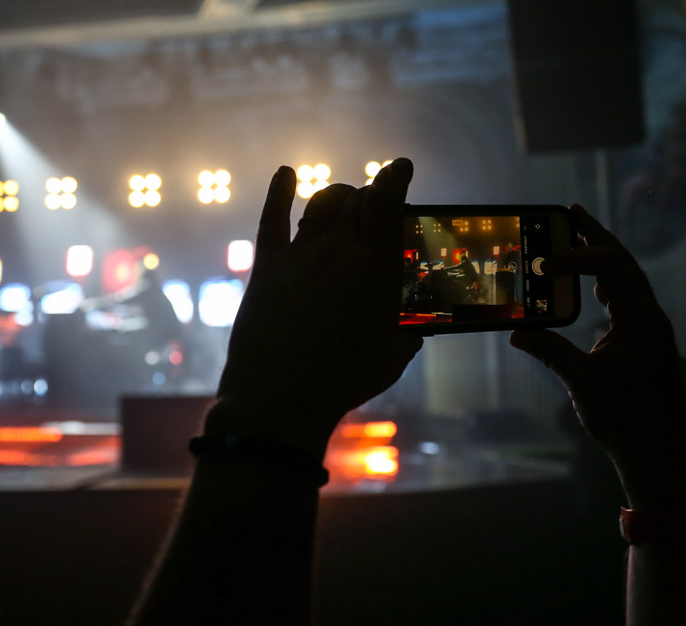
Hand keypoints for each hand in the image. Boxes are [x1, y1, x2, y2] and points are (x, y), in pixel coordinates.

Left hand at [209, 160, 422, 459]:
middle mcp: (335, 250)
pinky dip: (279, 192)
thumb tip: (419, 324)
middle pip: (356, 201)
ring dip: (338, 196)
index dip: (395, 177)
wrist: (279, 398)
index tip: (401, 168)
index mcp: (373, 266)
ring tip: (346, 200)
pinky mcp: (266, 268)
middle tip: (379, 207)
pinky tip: (285, 175)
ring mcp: (298, 256)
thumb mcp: (395, 353)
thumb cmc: (344, 379)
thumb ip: (411, 328)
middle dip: (371, 196)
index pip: (386, 201)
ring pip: (320, 204)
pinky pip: (272, 219)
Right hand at [509, 205, 685, 472]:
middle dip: (597, 237)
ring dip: (602, 258)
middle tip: (570, 213)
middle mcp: (651, 318)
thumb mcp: (581, 382)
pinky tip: (591, 287)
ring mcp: (650, 330)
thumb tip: (517, 334)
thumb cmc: (625, 420)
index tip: (546, 259)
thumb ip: (550, 352)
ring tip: (577, 240)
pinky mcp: (645, 343)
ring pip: (628, 281)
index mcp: (642, 321)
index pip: (613, 268)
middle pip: (625, 264)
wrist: (657, 452)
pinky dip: (607, 286)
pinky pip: (627, 301)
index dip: (579, 254)